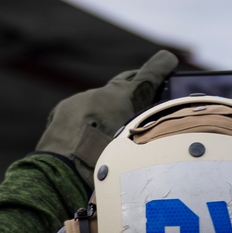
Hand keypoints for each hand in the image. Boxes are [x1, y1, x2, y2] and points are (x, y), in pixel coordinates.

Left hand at [36, 50, 178, 188]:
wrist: (63, 172)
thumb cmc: (103, 164)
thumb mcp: (133, 149)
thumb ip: (142, 132)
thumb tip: (147, 130)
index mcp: (125, 99)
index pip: (148, 76)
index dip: (160, 67)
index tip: (168, 59)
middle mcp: (103, 93)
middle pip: (123, 84)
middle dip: (134, 85)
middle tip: (143, 91)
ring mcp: (80, 100)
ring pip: (100, 102)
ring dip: (106, 112)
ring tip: (108, 134)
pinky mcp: (63, 110)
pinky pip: (80, 111)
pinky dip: (87, 121)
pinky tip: (87, 139)